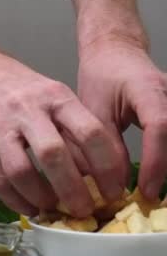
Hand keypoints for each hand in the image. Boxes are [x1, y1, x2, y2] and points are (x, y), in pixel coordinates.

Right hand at [0, 50, 124, 216]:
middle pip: (55, 156)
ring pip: (22, 171)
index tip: (114, 191)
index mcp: (56, 97)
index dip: (107, 167)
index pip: (90, 133)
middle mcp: (28, 110)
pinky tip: (27, 207)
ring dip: (40, 197)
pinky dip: (15, 200)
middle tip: (84, 210)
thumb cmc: (17, 88)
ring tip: (51, 209)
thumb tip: (93, 174)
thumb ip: (70, 128)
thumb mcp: (51, 95)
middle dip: (73, 191)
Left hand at [77, 38, 166, 198]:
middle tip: (153, 202)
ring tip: (154, 196)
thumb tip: (105, 184)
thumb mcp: (94, 110)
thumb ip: (101, 145)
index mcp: (148, 90)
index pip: (160, 126)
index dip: (155, 162)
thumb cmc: (103, 78)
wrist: (117, 53)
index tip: (145, 191)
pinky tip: (159, 181)